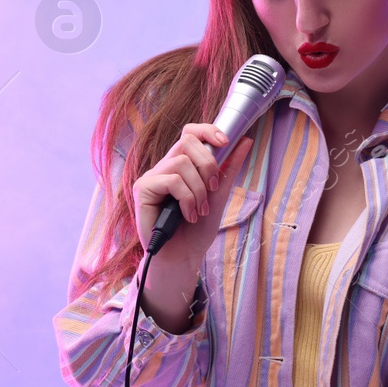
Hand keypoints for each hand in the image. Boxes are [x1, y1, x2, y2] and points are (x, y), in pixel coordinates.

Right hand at [132, 123, 253, 265]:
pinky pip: (171, 180)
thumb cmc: (197, 229)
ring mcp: (152, 177)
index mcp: (182, 165)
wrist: (183, 256)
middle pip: (186, 140)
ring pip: (181, 163)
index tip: (226, 142)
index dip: (207, 130)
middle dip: (208, 164)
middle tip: (213, 188)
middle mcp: (165, 167)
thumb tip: (245, 141)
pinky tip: (188, 215)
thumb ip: (229, 168)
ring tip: (200, 210)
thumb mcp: (219, 195)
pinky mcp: (143, 189)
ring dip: (198, 189)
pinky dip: (187, 199)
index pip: (190, 133)